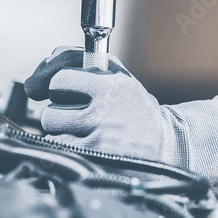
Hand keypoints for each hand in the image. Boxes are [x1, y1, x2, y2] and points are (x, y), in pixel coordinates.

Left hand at [24, 47, 217, 199]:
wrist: (166, 146)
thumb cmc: (137, 110)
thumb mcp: (120, 78)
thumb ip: (86, 62)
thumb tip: (50, 57)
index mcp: (111, 86)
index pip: (60, 81)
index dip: (61, 88)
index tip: (68, 94)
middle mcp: (104, 111)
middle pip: (51, 110)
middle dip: (60, 113)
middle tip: (78, 116)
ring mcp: (98, 138)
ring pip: (52, 132)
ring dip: (61, 132)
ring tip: (84, 132)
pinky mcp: (93, 159)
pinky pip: (59, 148)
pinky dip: (65, 147)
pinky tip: (84, 145)